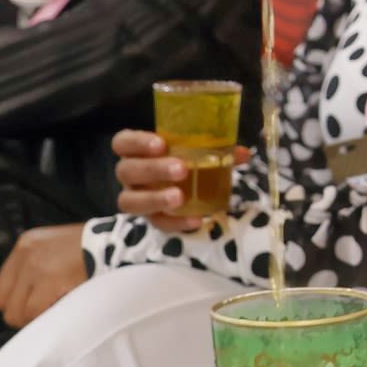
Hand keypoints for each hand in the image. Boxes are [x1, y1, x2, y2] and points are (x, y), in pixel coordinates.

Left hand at [0, 224, 88, 328]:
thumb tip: (25, 304)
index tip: (35, 308)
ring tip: (57, 311)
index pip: (3, 287)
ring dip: (36, 318)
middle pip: (5, 303)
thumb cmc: (95, 251)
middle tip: (48, 313)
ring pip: (17, 313)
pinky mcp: (49, 279)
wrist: (119, 244)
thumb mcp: (58, 250)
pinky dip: (47, 319)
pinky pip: (35, 314)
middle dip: (25, 313)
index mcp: (26, 244)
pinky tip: (63, 310)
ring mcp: (35, 266)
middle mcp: (25, 253)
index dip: (19, 303)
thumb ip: (38, 269)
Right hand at [111, 128, 245, 233]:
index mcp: (135, 151)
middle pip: (127, 170)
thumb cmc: (183, 159)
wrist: (179, 184)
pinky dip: (176, 223)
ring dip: (155, 199)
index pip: (123, 142)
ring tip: (179, 197)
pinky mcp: (149, 218)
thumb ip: (216, 149)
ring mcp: (136, 197)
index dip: (138, 142)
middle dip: (153, 170)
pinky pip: (156, 223)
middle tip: (181, 169)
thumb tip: (242, 153)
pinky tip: (195, 220)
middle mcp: (130, 174)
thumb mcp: (196, 150)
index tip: (161, 144)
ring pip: (130, 201)